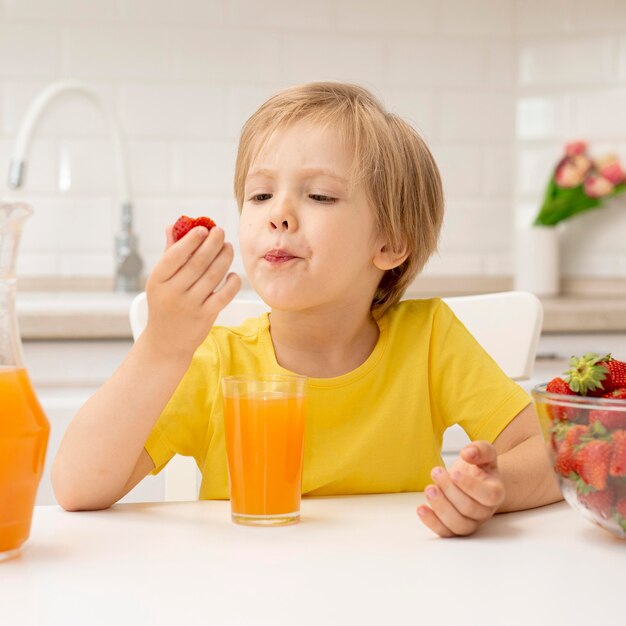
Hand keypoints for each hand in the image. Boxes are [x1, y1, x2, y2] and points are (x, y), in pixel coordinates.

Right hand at [143, 224, 240, 358]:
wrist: (166, 342)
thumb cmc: (164, 305)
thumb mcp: (160, 281)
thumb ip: (168, 254)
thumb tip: (173, 226)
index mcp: (157, 280)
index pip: (175, 256)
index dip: (190, 241)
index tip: (203, 228)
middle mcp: (172, 292)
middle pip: (198, 263)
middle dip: (212, 244)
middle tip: (221, 232)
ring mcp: (190, 305)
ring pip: (213, 276)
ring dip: (224, 258)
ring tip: (228, 247)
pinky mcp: (205, 317)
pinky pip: (224, 295)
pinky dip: (232, 282)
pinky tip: (233, 274)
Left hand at [416, 441, 504, 536]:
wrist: (473, 481)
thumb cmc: (479, 468)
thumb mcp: (485, 453)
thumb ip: (480, 450)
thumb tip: (468, 453)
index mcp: (495, 493)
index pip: (489, 496)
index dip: (471, 486)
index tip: (454, 473)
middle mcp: (484, 511)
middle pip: (470, 509)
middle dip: (450, 490)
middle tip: (436, 472)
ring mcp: (470, 522)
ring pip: (458, 525)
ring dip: (440, 507)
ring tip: (429, 489)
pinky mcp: (454, 528)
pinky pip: (445, 533)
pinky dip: (432, 522)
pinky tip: (421, 508)